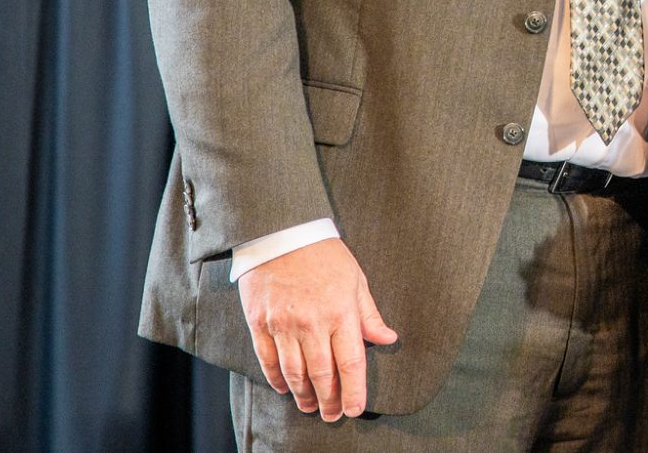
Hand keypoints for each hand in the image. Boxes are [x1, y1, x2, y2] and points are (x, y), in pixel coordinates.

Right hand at [237, 239, 397, 419]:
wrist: (281, 232)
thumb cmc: (324, 254)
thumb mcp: (356, 279)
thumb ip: (369, 314)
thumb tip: (388, 338)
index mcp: (341, 311)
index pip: (351, 362)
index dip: (354, 390)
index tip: (355, 408)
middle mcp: (312, 323)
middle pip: (321, 374)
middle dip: (329, 399)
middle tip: (333, 415)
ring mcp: (283, 324)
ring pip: (294, 372)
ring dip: (303, 395)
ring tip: (311, 407)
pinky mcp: (260, 322)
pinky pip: (268, 360)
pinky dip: (276, 379)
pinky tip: (284, 388)